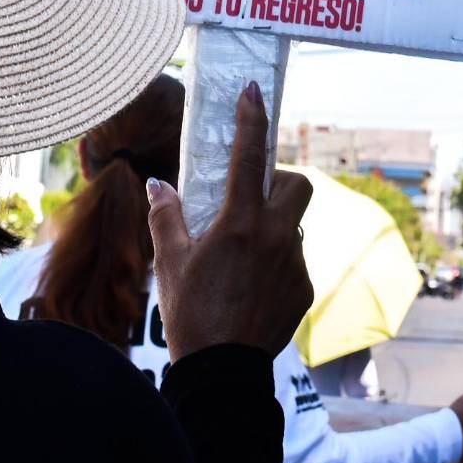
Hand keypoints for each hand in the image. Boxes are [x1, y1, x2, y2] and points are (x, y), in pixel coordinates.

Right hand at [148, 80, 314, 361]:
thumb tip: (157, 185)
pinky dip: (275, 262)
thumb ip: (166, 217)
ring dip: (273, 228)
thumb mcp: (170, 263)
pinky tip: (251, 286)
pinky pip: (293, 260)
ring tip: (241, 256)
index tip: (254, 91)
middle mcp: (275, 236)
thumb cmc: (191, 313)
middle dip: (281, 180)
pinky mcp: (305, 288)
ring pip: (293, 226)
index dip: (252, 119)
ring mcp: (295, 263)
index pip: (250, 157)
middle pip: (298, 184)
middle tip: (253, 195)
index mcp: (239, 223)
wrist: (222, 370)